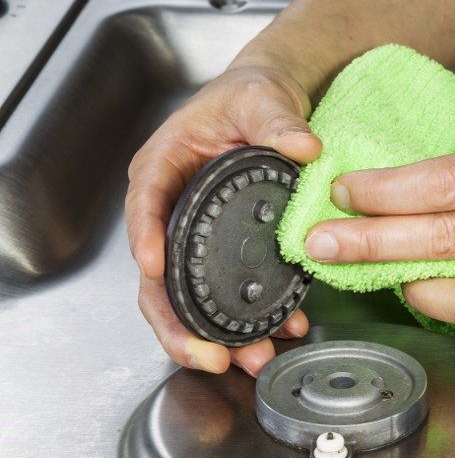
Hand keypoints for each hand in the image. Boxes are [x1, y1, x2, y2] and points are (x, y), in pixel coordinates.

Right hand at [126, 65, 320, 375]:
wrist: (269, 110)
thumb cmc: (250, 98)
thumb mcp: (262, 99)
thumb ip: (278, 120)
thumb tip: (305, 147)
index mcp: (164, 167)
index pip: (146, 203)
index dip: (146, 238)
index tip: (157, 271)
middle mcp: (171, 210)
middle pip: (158, 277)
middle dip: (180, 324)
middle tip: (212, 357)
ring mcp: (193, 239)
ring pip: (189, 300)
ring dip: (217, 337)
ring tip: (254, 360)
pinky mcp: (220, 255)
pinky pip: (224, 296)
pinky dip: (251, 320)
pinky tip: (283, 332)